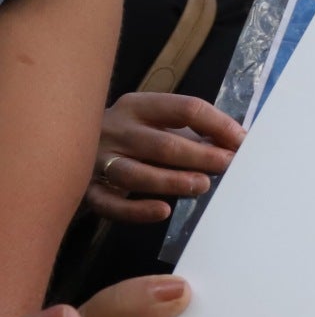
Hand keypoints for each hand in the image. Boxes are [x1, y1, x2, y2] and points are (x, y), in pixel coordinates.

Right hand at [84, 92, 244, 224]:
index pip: (185, 108)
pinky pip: (110, 203)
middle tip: (228, 166)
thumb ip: (195, 133)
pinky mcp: (87, 190)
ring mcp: (97, 160)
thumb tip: (238, 144)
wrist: (69, 146)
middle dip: (199, 156)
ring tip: (202, 186)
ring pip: (135, 173)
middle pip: (162, 144)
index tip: (243, 142)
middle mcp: (116, 130)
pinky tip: (163, 211)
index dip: (218, 124)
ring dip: (172, 181)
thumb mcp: (160, 125)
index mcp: (139, 106)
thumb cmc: (134, 137)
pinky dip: (136, 210)